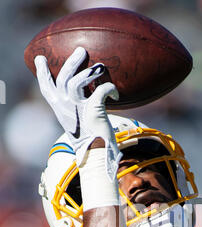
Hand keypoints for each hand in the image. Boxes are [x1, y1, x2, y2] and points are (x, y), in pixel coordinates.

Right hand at [34, 47, 121, 178]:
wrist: (96, 154)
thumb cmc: (89, 139)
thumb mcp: (77, 122)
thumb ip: (76, 108)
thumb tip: (86, 94)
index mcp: (59, 110)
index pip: (46, 88)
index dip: (42, 73)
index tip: (40, 59)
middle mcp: (66, 107)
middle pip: (63, 78)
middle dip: (71, 62)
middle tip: (82, 51)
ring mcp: (78, 108)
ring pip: (77, 80)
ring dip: (89, 71)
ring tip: (100, 67)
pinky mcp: (94, 109)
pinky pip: (102, 90)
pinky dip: (110, 88)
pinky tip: (115, 93)